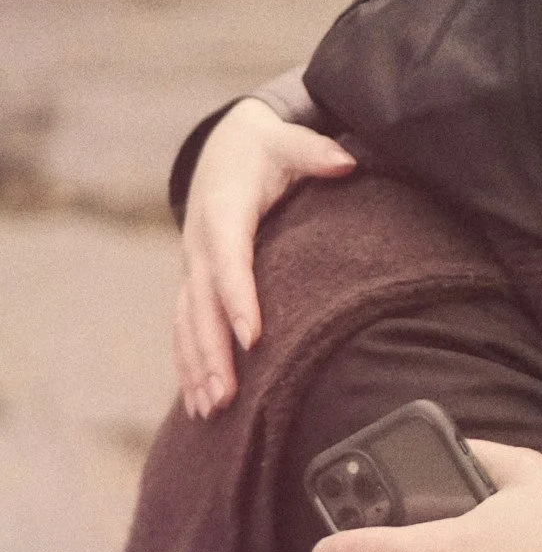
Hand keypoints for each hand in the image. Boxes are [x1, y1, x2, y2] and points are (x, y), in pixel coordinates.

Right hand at [174, 99, 356, 415]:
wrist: (224, 148)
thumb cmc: (266, 150)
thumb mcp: (289, 141)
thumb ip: (317, 152)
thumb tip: (346, 162)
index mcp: (224, 212)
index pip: (230, 260)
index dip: (238, 298)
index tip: (252, 337)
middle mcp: (201, 243)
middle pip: (203, 304)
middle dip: (213, 352)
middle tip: (228, 396)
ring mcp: (192, 266)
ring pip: (188, 323)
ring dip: (197, 368)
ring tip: (213, 410)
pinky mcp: (193, 282)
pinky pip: (185, 328)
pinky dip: (188, 364)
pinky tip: (198, 403)